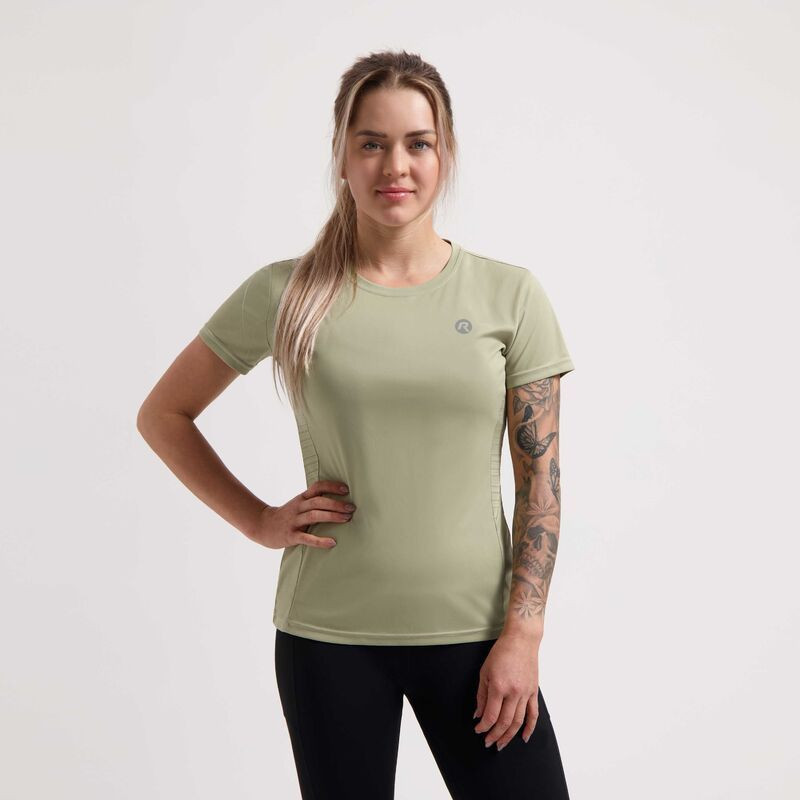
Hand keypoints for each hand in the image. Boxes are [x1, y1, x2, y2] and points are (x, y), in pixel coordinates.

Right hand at [248, 480, 354, 549]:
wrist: (263, 526)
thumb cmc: (287, 515)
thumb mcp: (298, 504)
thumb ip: (314, 501)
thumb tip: (338, 499)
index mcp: (301, 498)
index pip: (317, 487)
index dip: (332, 486)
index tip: (346, 489)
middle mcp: (298, 507)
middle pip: (318, 501)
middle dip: (336, 503)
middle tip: (352, 508)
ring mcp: (294, 521)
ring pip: (314, 516)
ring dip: (332, 516)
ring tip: (347, 519)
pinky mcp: (290, 536)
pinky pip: (307, 538)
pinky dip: (320, 541)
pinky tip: (332, 542)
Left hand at [473, 632, 540, 749]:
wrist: (521, 640)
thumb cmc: (501, 652)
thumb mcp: (484, 671)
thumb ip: (481, 695)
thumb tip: (478, 714)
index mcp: (499, 686)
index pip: (491, 715)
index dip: (484, 726)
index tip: (478, 730)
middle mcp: (513, 692)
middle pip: (505, 722)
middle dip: (495, 735)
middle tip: (488, 742)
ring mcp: (525, 693)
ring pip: (518, 722)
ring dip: (509, 736)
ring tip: (501, 744)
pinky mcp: (533, 692)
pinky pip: (533, 714)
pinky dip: (530, 728)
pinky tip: (524, 738)